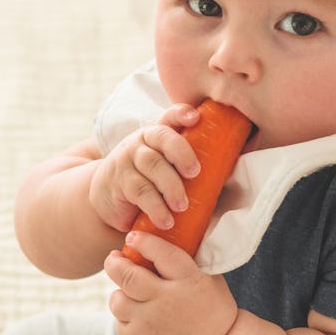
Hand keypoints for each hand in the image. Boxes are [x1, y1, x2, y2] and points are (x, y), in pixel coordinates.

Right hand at [89, 104, 201, 232]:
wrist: (108, 197)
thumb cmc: (148, 182)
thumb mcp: (165, 169)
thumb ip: (186, 166)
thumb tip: (227, 176)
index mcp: (157, 135)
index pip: (170, 117)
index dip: (181, 114)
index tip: (196, 118)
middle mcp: (141, 142)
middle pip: (163, 139)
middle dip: (182, 154)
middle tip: (195, 173)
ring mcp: (127, 159)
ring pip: (152, 165)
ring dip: (171, 187)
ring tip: (182, 206)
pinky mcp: (118, 181)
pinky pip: (140, 191)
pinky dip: (156, 207)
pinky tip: (166, 220)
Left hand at [105, 231, 237, 334]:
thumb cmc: (211, 306)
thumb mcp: (207, 277)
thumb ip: (183, 259)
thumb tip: (158, 234)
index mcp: (188, 280)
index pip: (160, 253)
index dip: (142, 241)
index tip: (133, 237)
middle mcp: (167, 301)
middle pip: (128, 276)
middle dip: (115, 263)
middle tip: (114, 258)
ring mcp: (151, 322)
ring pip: (117, 300)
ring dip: (120, 292)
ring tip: (129, 291)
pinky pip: (119, 322)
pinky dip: (123, 316)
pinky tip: (136, 313)